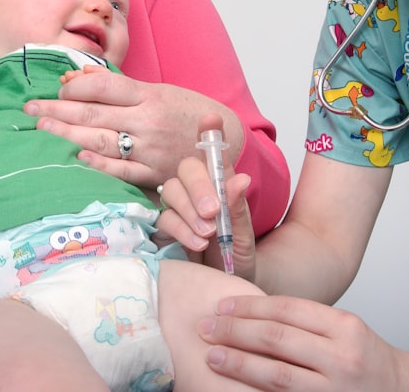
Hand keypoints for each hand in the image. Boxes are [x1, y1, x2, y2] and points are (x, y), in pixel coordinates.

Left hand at [25, 67, 245, 187]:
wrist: (228, 143)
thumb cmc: (189, 113)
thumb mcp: (161, 91)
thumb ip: (122, 89)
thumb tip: (78, 78)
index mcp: (150, 95)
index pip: (102, 85)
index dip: (75, 87)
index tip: (58, 90)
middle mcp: (147, 121)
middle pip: (92, 114)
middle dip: (55, 111)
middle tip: (29, 110)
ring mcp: (149, 149)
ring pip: (99, 141)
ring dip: (65, 135)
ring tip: (41, 129)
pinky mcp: (153, 174)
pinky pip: (119, 170)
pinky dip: (96, 164)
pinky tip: (75, 157)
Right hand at [156, 114, 254, 277]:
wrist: (226, 290)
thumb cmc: (237, 259)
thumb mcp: (244, 235)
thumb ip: (238, 208)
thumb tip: (239, 178)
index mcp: (219, 184)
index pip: (212, 153)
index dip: (209, 132)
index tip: (211, 118)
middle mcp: (197, 191)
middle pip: (186, 169)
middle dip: (198, 186)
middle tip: (213, 211)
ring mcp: (179, 209)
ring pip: (172, 191)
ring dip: (189, 210)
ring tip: (208, 233)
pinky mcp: (164, 229)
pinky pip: (164, 219)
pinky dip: (181, 229)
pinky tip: (197, 243)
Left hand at [198, 295, 408, 390]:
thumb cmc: (368, 358)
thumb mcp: (346, 328)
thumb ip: (307, 322)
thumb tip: (251, 313)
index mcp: (345, 327)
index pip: (288, 309)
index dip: (250, 306)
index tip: (222, 305)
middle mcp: (341, 358)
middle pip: (277, 339)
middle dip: (236, 332)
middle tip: (206, 327)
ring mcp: (334, 389)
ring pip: (276, 375)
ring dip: (239, 364)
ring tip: (212, 356)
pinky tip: (235, 388)